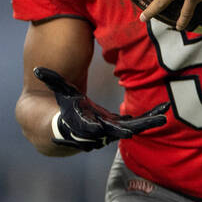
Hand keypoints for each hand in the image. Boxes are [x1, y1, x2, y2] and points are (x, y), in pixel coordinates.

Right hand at [34, 66, 168, 151]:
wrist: (63, 126)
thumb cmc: (60, 104)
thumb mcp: (58, 90)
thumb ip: (51, 80)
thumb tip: (38, 69)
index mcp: (79, 124)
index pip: (86, 129)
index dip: (92, 130)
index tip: (99, 129)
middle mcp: (96, 131)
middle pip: (112, 132)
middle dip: (124, 130)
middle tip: (134, 130)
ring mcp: (109, 130)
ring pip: (129, 128)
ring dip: (145, 124)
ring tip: (161, 119)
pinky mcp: (118, 126)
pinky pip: (135, 123)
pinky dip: (148, 118)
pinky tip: (162, 111)